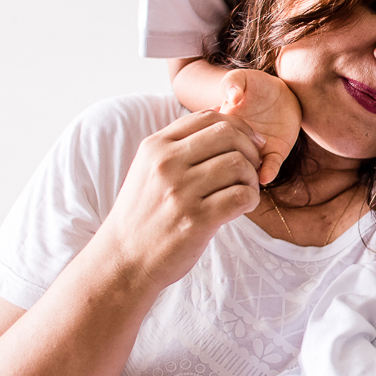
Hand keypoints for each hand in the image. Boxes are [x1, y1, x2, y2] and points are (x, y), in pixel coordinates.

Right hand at [100, 109, 262, 290]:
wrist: (123, 259)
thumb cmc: (144, 214)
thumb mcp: (149, 170)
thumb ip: (179, 145)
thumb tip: (221, 118)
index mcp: (156, 147)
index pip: (209, 116)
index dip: (239, 126)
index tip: (250, 144)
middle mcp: (166, 164)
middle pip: (228, 135)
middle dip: (250, 149)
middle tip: (252, 169)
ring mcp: (181, 191)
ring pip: (238, 164)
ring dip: (251, 178)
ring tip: (244, 191)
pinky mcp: (196, 219)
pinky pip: (241, 196)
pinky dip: (250, 199)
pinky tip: (242, 206)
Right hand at [219, 68, 301, 184]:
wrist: (282, 93)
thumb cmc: (257, 85)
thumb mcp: (242, 78)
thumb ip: (233, 81)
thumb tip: (232, 97)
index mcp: (220, 128)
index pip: (213, 140)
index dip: (217, 140)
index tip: (224, 133)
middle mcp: (235, 144)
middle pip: (229, 160)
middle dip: (232, 162)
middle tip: (237, 156)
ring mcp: (254, 150)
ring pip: (247, 170)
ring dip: (248, 173)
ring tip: (249, 172)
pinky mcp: (274, 153)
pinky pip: (269, 167)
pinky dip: (267, 173)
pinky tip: (265, 176)